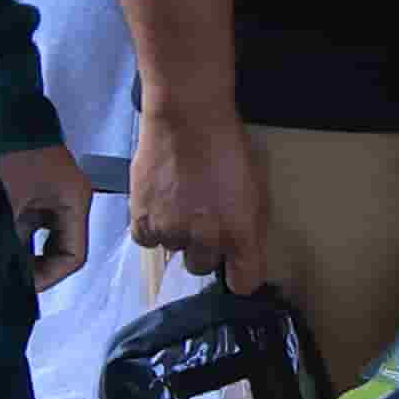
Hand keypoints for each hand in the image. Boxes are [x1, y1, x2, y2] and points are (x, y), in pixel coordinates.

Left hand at [0, 143, 94, 296]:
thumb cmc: (6, 145)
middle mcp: (65, 196)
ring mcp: (46, 190)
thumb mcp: (8, 201)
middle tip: (3, 278)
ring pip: (36, 235)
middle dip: (30, 264)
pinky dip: (7, 231)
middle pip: (56, 246)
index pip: (73, 255)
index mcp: (74, 198)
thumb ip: (9, 240)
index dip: (47, 276)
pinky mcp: (27, 184)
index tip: (20, 286)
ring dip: (15, 248)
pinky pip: (22, 219)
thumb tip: (4, 274)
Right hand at [127, 103, 271, 296]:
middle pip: (203, 267)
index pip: (244, 282)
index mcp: (241, 233)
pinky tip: (159, 205)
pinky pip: (146, 240)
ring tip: (179, 201)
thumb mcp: (255, 187)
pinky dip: (151, 227)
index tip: (236, 266)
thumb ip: (249, 226)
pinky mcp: (142, 219)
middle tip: (202, 220)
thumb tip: (244, 250)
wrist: (187, 115)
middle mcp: (206, 238)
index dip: (240, 274)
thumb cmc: (226, 145)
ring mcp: (171, 230)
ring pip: (174, 251)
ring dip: (177, 234)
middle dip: (205, 248)